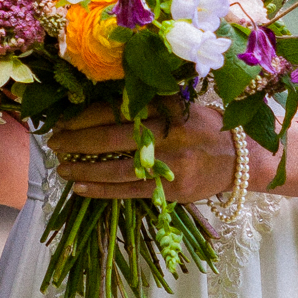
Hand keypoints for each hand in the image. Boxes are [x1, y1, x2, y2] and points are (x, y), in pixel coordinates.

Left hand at [47, 99, 263, 203]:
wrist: (242, 158)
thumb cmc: (205, 128)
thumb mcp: (180, 107)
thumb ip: (147, 107)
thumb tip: (97, 112)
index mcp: (166, 108)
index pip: (117, 110)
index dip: (85, 117)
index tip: (64, 121)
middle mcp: (167, 134)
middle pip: (111, 138)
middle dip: (77, 142)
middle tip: (54, 144)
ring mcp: (170, 164)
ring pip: (116, 168)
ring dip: (84, 170)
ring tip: (62, 169)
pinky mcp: (172, 189)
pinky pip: (130, 191)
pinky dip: (102, 191)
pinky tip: (80, 189)